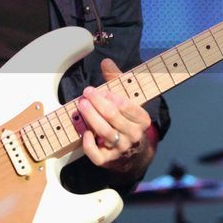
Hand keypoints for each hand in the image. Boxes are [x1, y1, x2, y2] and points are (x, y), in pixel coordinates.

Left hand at [74, 58, 154, 173]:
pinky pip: (96, 153)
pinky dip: (88, 143)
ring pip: (104, 132)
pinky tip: (84, 132)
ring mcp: (121, 149)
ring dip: (90, 117)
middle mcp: (134, 135)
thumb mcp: (127, 100)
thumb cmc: (126, 121)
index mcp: (142, 119)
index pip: (125, 105)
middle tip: (85, 94)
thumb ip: (116, 80)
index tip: (97, 90)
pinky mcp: (108, 160)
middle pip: (113, 116)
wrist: (132, 154)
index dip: (109, 96)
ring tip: (81, 105)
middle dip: (96, 103)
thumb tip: (106, 62)